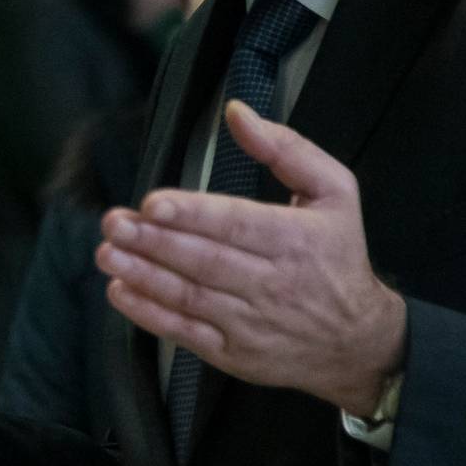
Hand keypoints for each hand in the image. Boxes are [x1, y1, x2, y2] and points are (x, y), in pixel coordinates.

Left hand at [96, 101, 406, 414]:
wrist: (358, 342)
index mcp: (297, 238)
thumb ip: (286, 148)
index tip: (152, 204)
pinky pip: (186, 333)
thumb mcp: (336, 192)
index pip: (237, 224)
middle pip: (206, 260)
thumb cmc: (338, 256)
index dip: (192, 215)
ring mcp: (253, 322)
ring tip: (107, 252)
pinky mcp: (235, 353)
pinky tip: (121, 291)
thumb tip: (237, 112)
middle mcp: (274, 283)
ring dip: (143, 275)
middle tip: (114, 223)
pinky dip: (150, 314)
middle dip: (154, 241)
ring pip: (190, 297)